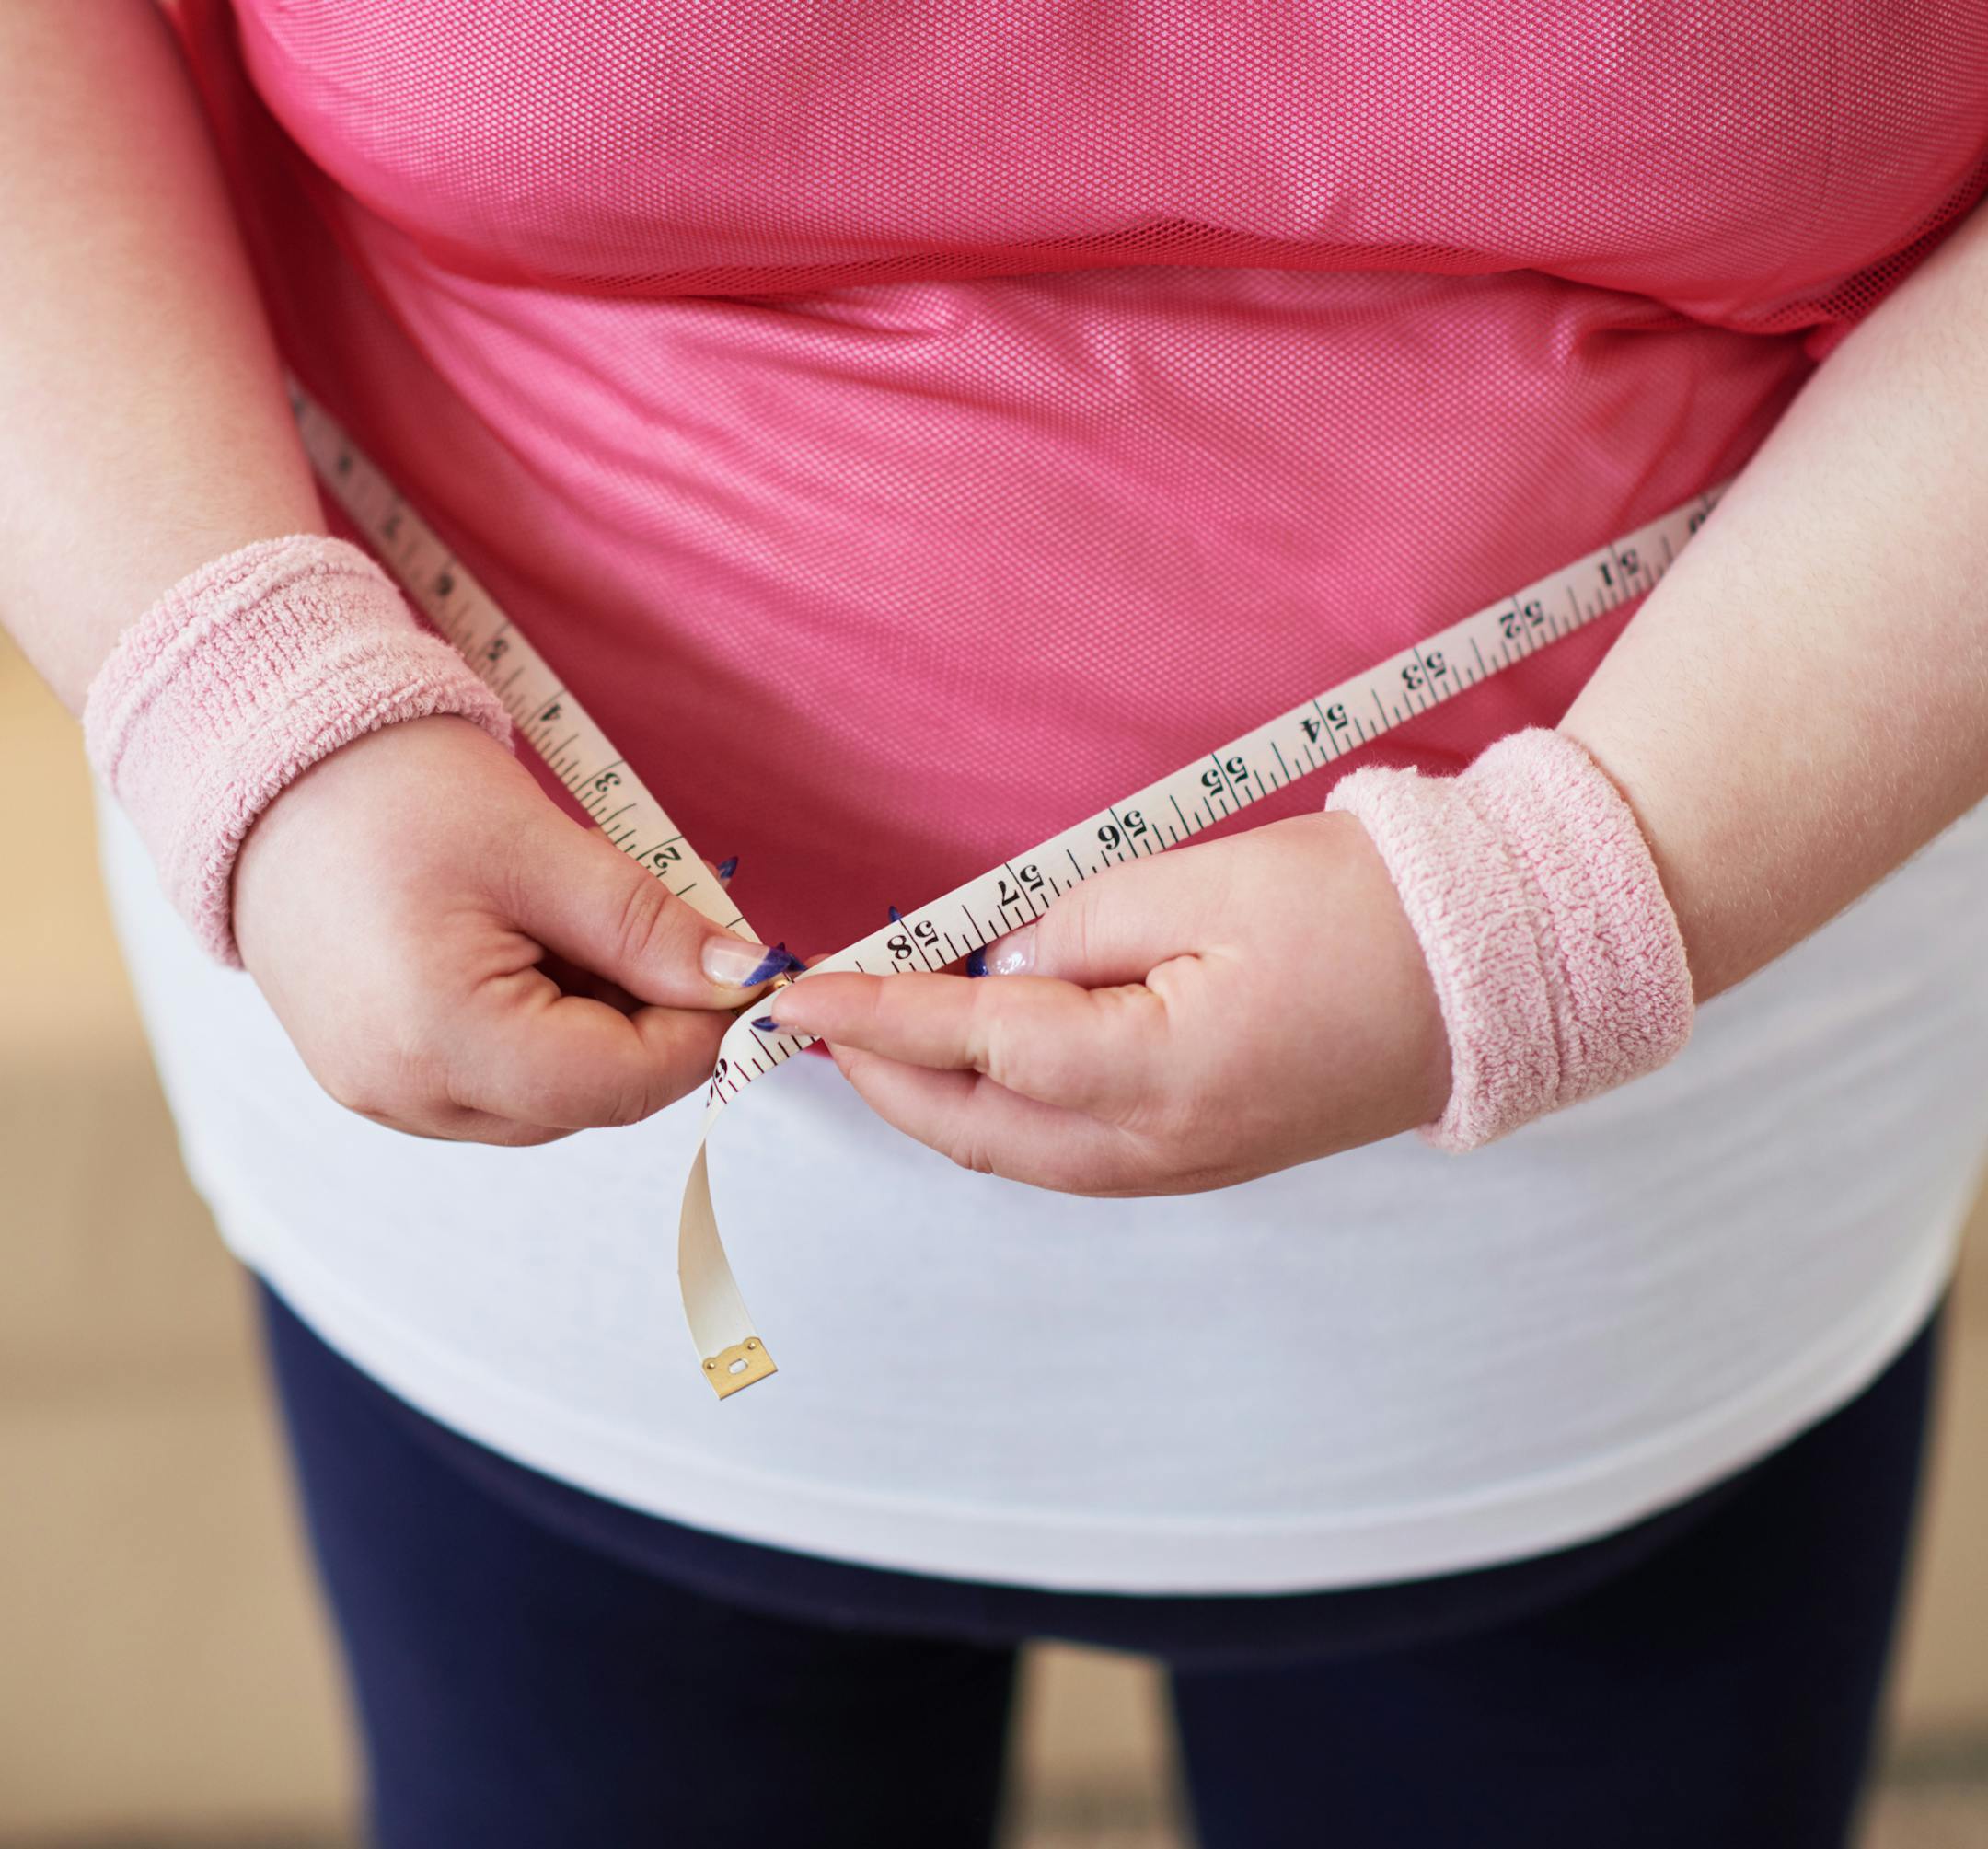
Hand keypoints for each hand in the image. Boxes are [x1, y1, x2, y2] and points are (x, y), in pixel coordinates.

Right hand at [232, 715, 786, 1145]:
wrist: (268, 768)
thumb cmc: (392, 790)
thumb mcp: (540, 849)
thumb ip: (647, 930)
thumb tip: (740, 979)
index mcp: (442, 1039)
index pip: (624, 1084)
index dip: (700, 1031)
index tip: (735, 968)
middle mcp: (405, 1093)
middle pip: (588, 1101)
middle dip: (645, 1024)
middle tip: (647, 927)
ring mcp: (382, 1096)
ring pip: (548, 1101)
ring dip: (591, 1028)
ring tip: (561, 926)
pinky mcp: (376, 1079)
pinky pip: (494, 1085)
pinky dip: (537, 1031)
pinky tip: (520, 950)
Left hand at [764, 811, 1453, 1194]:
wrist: (1495, 974)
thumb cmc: (1366, 911)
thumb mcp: (1206, 883)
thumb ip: (1078, 926)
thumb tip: (1003, 962)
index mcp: (1160, 1075)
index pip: (975, 1049)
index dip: (876, 1018)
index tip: (797, 997)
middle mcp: (1162, 1148)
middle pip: (978, 1131)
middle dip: (885, 1079)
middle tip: (822, 1019)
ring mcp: (1186, 1167)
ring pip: (1019, 1154)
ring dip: (938, 1103)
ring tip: (881, 1040)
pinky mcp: (1205, 1159)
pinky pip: (1070, 1154)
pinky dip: (1002, 1115)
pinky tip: (982, 1067)